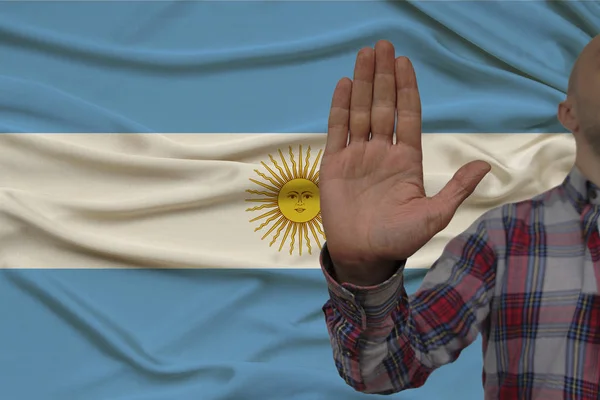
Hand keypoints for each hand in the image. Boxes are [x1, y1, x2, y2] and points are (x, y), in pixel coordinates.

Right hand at [319, 40, 490, 285]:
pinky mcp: (335, 164)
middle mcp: (382, 152)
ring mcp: (357, 156)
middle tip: (382, 46)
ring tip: (364, 55)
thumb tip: (485, 166)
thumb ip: (456, 188)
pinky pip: (338, 130)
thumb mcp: (434, 215)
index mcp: (406, 160)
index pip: (407, 116)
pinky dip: (340, 107)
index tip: (404, 63)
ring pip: (360, 111)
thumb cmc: (399, 239)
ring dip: (361, 84)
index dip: (406, 89)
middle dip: (382, 76)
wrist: (364, 256)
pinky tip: (343, 85)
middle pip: (382, 106)